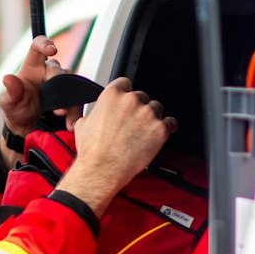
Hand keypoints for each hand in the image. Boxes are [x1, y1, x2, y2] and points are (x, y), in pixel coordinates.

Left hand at [0, 37, 68, 147]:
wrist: (27, 128)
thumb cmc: (17, 109)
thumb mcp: (8, 102)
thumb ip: (10, 91)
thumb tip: (8, 78)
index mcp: (32, 66)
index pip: (38, 47)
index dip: (45, 44)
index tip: (52, 49)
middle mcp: (48, 71)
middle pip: (57, 69)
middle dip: (57, 83)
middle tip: (55, 103)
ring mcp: (61, 83)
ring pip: (71, 83)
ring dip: (68, 100)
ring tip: (62, 115)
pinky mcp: (71, 96)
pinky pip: (78, 99)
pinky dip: (75, 112)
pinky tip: (70, 123)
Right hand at [58, 78, 174, 216]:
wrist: (102, 170)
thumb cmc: (93, 151)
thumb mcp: (83, 124)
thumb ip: (95, 112)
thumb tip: (96, 114)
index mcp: (112, 95)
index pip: (125, 83)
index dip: (126, 93)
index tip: (127, 102)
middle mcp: (131, 100)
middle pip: (142, 96)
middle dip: (139, 109)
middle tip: (133, 124)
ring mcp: (147, 114)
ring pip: (157, 108)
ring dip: (152, 118)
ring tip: (144, 132)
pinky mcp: (160, 129)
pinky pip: (170, 123)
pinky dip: (167, 128)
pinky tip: (159, 134)